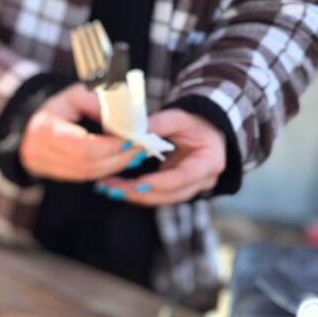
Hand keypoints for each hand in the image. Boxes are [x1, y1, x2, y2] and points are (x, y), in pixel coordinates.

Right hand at [20, 84, 143, 180]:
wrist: (27, 122)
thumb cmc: (55, 107)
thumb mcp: (75, 96)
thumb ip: (98, 104)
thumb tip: (124, 119)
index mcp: (46, 129)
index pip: (85, 147)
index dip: (112, 146)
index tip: (132, 139)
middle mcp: (40, 152)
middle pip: (88, 164)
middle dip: (118, 158)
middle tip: (139, 149)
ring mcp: (43, 166)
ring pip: (87, 174)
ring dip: (113, 166)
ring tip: (131, 154)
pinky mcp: (50, 174)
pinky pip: (82, 177)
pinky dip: (102, 170)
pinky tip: (116, 161)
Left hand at [97, 109, 225, 205]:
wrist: (205, 129)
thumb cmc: (194, 121)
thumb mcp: (179, 118)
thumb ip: (158, 124)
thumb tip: (132, 132)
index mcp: (209, 161)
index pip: (183, 177)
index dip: (160, 183)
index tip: (137, 184)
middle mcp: (203, 180)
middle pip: (171, 194)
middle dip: (139, 193)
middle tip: (112, 188)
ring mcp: (191, 188)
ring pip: (161, 199)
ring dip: (133, 195)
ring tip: (108, 188)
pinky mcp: (177, 189)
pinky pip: (156, 195)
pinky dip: (136, 192)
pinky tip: (115, 187)